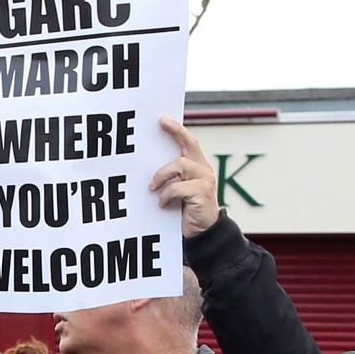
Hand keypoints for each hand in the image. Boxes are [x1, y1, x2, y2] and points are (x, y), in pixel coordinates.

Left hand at [150, 117, 220, 237]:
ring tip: (152, 187)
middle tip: (161, 123)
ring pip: (179, 165)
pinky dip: (165, 195)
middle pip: (190, 144)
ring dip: (162, 175)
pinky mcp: (202, 192)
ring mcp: (205, 179)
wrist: (204, 233)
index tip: (163, 120)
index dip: (177, 130)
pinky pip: (177, 187)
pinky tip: (163, 204)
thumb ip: (171, 178)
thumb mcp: (178, 191)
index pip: (188, 143)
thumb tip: (149, 167)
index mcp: (197, 167)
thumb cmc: (187, 212)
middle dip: (175, 131)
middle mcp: (203, 169)